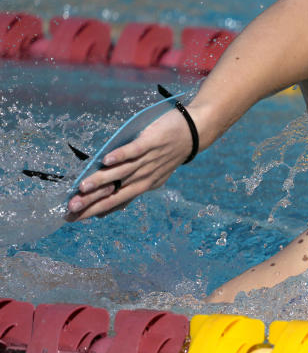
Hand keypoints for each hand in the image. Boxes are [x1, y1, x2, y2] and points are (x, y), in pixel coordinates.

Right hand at [65, 108, 194, 220]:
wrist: (192, 135)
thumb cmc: (167, 154)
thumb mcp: (152, 176)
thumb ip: (132, 189)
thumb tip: (111, 206)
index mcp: (142, 186)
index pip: (114, 202)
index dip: (94, 210)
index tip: (71, 217)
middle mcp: (143, 177)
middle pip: (115, 192)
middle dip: (92, 201)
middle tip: (71, 208)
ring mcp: (147, 161)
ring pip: (121, 173)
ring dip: (101, 180)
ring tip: (82, 187)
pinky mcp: (150, 143)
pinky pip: (134, 151)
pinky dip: (120, 156)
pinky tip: (106, 160)